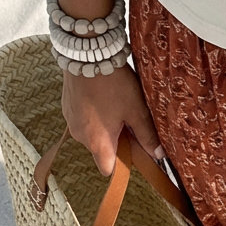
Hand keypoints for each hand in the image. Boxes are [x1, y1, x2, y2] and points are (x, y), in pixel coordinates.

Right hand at [61, 62, 164, 176]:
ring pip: (91, 133)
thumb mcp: (136, 110)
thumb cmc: (113, 85)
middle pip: (101, 149)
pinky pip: (82, 119)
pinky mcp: (67, 107)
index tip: (133, 149)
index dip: (122, 163)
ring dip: (104, 125)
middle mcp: (80, 136)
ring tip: (116, 104)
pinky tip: (102, 96)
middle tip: (129, 119)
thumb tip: (159, 154)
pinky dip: (93, 113)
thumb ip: (147, 135)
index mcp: (98, 142)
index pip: (108, 169)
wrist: (88, 56)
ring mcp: (71, 122)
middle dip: (116, 139)